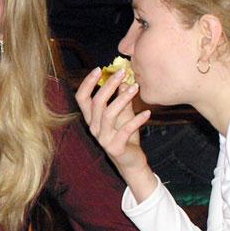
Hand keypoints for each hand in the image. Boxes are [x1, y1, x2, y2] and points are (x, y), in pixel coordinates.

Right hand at [75, 67, 155, 198]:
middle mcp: (93, 127)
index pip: (82, 98)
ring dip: (122, 99)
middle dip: (109, 85)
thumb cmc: (125, 136)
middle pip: (96, 103)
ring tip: (136, 88)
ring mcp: (102, 138)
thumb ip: (122, 99)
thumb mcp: (124, 115)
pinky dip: (137, 120)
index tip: (99, 69)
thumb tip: (124, 80)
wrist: (131, 161)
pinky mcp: (115, 147)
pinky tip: (147, 113)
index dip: (87, 83)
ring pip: (108, 114)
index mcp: (91, 118)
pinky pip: (125, 130)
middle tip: (122, 73)